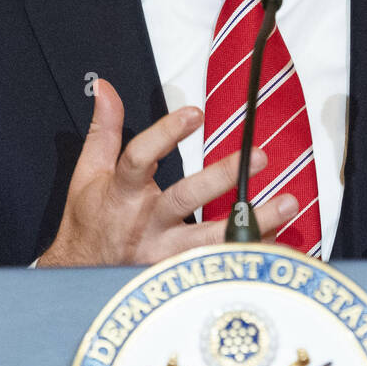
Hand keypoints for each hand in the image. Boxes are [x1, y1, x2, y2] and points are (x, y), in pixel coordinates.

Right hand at [36, 78, 298, 266]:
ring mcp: (163, 254)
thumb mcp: (87, 174)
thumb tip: (105, 86)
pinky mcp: (178, 277)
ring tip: (289, 204)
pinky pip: (220, 266)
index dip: (165, 134)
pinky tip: (278, 241)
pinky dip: (250, 254)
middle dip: (224, 177)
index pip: (140, 158)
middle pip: (185, 199)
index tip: (194, 113)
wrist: (77, 280)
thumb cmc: (88, 222)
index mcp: (121, 192)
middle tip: (260, 156)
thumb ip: (103, 130)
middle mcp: (145, 223)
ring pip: (212, 238)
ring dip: (253, 222)